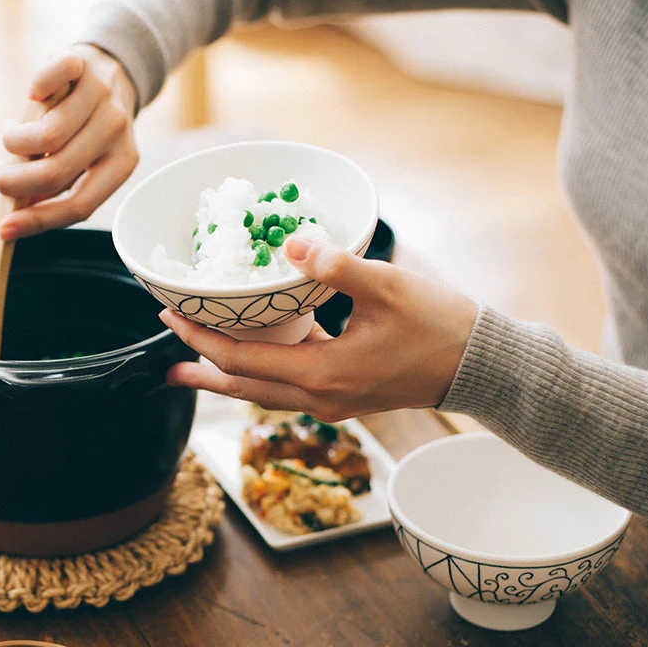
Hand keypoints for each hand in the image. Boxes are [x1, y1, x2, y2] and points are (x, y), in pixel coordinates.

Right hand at [0, 44, 138, 239]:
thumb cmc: (89, 126)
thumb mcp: (84, 159)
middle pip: (55, 172)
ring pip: (46, 135)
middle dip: (11, 181)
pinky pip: (49, 79)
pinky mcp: (82, 64)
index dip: (39, 221)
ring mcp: (101, 96)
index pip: (80, 205)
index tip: (4, 227)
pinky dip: (33, 89)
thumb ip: (56, 186)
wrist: (116, 68)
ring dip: (12, 141)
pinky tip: (31, 98)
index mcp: (122, 163)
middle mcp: (116, 131)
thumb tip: (14, 218)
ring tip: (9, 136)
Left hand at [160, 237, 478, 421]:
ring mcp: (332, 403)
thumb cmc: (440, 326)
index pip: (242, 361)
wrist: (482, 367)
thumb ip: (337, 266)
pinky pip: (286, 388)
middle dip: (201, 369)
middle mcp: (320, 398)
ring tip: (194, 361)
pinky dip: (260, 373)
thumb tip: (292, 243)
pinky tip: (254, 351)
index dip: (201, 339)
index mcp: (323, 374)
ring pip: (263, 393)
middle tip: (165, 356)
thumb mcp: (388, 287)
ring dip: (227, 377)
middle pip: (243, 389)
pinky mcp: (344, 397)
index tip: (171, 317)